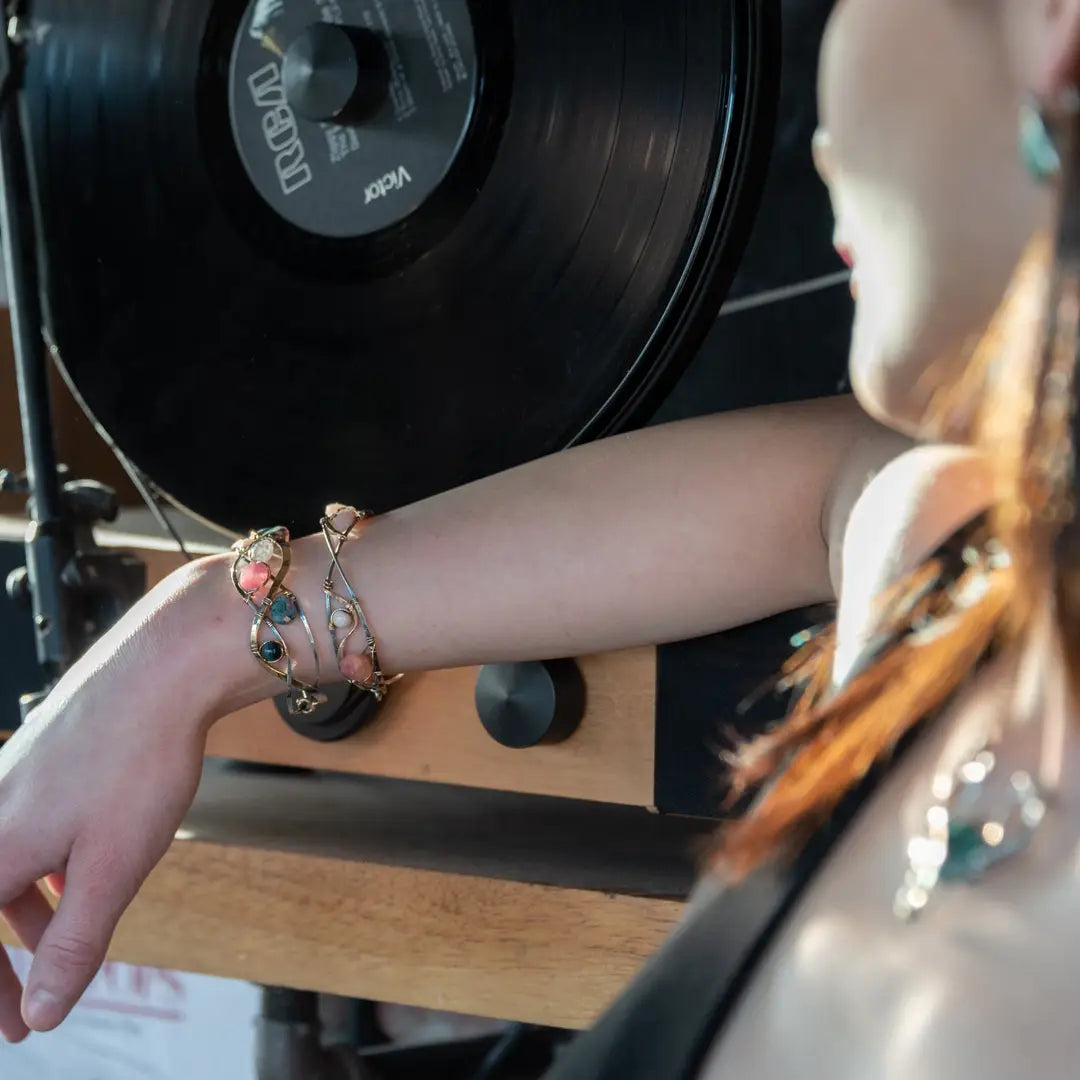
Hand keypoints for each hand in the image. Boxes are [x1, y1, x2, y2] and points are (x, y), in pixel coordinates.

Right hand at [0, 556, 240, 1039]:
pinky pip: (28, 829)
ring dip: (29, 913)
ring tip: (69, 939)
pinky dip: (48, 866)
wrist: (164, 668)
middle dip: (4, 959)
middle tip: (33, 1000)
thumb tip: (42, 1010)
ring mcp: (13, 779)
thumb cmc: (138, 760)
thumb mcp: (112, 869)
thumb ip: (73, 945)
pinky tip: (84, 870)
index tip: (17, 1028)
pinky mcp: (43, 758)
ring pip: (6, 864)